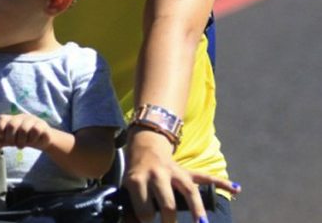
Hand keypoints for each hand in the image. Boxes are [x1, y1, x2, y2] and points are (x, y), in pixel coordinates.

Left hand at [0, 113, 51, 149]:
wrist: (43, 140)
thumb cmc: (25, 139)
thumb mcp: (13, 140)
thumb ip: (4, 141)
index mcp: (12, 119)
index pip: (1, 118)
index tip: (0, 137)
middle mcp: (21, 117)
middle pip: (12, 125)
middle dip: (10, 138)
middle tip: (12, 144)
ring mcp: (32, 120)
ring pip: (23, 129)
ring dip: (21, 141)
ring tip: (21, 146)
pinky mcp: (42, 125)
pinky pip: (35, 131)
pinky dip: (32, 139)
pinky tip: (32, 142)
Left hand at [123, 129, 240, 222]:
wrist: (144, 149)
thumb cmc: (136, 176)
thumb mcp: (128, 190)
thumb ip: (131, 210)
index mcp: (138, 180)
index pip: (144, 208)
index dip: (146, 221)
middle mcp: (157, 175)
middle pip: (168, 202)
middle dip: (169, 220)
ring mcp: (174, 172)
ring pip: (189, 190)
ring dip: (197, 209)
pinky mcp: (187, 172)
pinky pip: (206, 177)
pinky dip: (222, 183)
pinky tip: (236, 190)